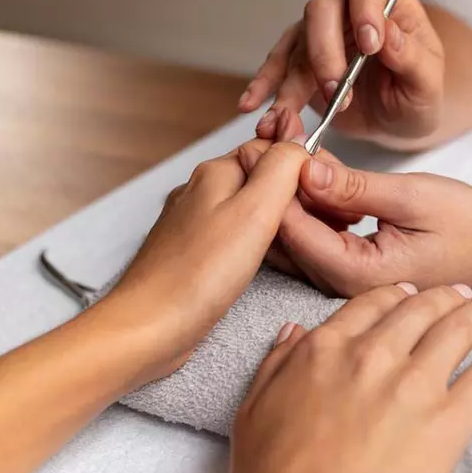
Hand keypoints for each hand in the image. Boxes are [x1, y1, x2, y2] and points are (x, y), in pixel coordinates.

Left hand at [108, 137, 311, 379]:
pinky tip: (264, 262)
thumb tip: (300, 144)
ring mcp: (194, 223)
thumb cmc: (196, 276)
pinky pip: (234, 235)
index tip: (322, 196)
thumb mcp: (255, 210)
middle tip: (315, 223)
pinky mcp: (193, 253)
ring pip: (248, 208)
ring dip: (275, 221)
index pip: (271, 149)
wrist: (149, 327)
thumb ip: (282, 168)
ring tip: (295, 244)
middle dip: (290, 196)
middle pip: (260, 178)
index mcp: (215, 173)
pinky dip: (255, 243)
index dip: (302, 168)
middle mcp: (201, 192)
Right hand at [230, 283, 471, 472]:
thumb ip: (275, 365)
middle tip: (458, 294)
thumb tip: (293, 333)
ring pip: (457, 328)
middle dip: (442, 296)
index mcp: (326, 349)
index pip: (372, 302)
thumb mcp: (253, 412)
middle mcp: (373, 355)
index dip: (397, 294)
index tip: (409, 293)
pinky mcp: (449, 420)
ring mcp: (414, 384)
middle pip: (419, 308)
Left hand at [237, 142, 471, 295]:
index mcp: (356, 273)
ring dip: (289, 186)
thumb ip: (355, 188)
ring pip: (290, 233)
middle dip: (274, 179)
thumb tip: (303, 169)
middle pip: (281, 232)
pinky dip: (306, 199)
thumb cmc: (466, 225)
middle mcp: (339, 285)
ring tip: (296, 139)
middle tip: (277, 129)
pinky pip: (309, 234)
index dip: (274, 178)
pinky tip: (318, 168)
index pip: (291, 227)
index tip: (269, 135)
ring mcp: (340, 279)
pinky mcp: (345, 268)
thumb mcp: (412, 196)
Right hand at [239, 0, 444, 144]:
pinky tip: (253, 105)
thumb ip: (411, 58)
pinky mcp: (302, 62)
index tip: (371, 45)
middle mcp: (349, 10)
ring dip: (291, 82)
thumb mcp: (428, 82)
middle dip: (325, 53)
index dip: (365, 5)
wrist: (400, 119)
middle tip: (338, 94)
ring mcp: (321, 34)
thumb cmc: (418, 94)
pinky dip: (264, 87)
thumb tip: (387, 36)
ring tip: (288, 118)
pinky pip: (278, 68)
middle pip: (321, 10)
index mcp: (388, 3)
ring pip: (296, 44)